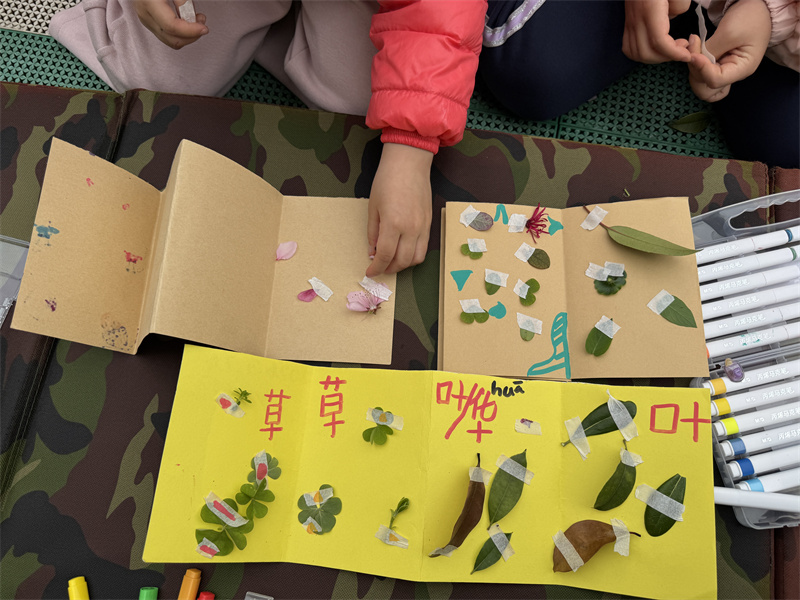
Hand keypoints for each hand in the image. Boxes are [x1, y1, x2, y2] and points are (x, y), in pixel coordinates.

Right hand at [134, 0, 207, 48]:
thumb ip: (182, 1)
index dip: (191, 31)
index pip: (172, 27)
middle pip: (172, 39)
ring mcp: (146, 20)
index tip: (204, 28)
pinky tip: (187, 22)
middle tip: (202, 22)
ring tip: (196, 20)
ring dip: (187, 36)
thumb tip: (193, 17)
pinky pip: (167, 35)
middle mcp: (146, 15)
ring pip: (170, 41)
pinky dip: (180, 33)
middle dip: (191, 36)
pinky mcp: (149, 22)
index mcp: (149, 3)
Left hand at [365, 143, 432, 276]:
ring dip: (403, 264)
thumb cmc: (387, 180)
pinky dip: (413, 255)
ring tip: (392, 261)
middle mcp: (411, 228)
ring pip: (416, 258)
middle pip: (402, 261)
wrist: (409, 162)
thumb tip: (373, 251)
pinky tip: (403, 250)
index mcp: (393, 223)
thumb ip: (373, 232)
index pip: (385, 255)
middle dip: (389, 269)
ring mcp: (423, 226)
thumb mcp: (373, 206)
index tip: (370, 272)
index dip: (376, 267)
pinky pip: (424, 247)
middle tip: (379, 268)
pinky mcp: (430, 223)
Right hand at [623, 0, 691, 63]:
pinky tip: (656, 48)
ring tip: (671, 49)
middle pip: (647, 52)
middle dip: (666, 57)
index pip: (659, 42)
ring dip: (655, 58)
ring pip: (636, 54)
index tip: (688, 54)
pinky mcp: (627, 24)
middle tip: (682, 49)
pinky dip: (643, 55)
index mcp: (650, 10)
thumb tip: (673, 20)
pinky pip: (629, 48)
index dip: (674, 53)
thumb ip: (680, 7)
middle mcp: (636, 19)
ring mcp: (629, 23)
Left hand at [687, 0, 770, 101]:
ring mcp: (724, 70)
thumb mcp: (730, 33)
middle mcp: (732, 74)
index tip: (695, 53)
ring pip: (700, 81)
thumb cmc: (749, 18)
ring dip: (693, 65)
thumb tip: (693, 61)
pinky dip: (694, 63)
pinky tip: (695, 49)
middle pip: (705, 88)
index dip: (701, 69)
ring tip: (694, 43)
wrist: (756, 7)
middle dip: (695, 70)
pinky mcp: (717, 64)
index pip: (715, 81)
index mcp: (742, 69)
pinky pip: (700, 73)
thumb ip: (711, 51)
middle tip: (694, 46)